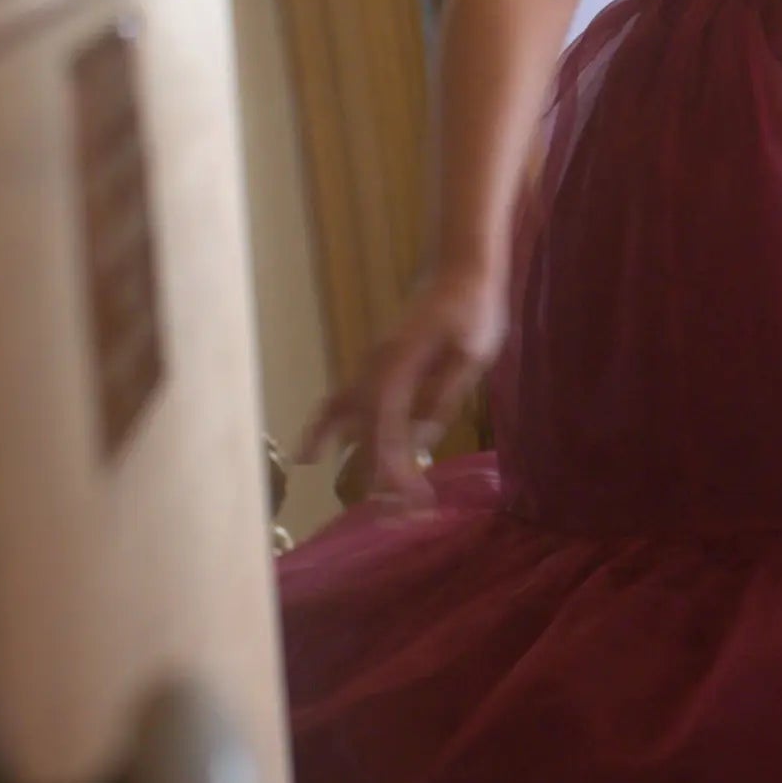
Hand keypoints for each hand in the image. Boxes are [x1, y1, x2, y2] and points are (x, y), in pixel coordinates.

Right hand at [297, 259, 509, 510]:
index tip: (408, 497)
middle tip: (405, 514)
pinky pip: (340, 403)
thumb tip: (422, 432)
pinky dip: (325, 431)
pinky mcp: (376, 368)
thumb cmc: (472, 308)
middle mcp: (374, 368)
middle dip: (382, 476)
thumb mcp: (472, 352)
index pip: (387, 427)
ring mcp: (370, 367)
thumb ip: (445, 392)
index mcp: (398, 365)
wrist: (458, 269)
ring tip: (369, 502)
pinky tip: (309, 456)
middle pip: (367, 432)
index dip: (393, 465)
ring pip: (344, 420)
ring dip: (359, 461)